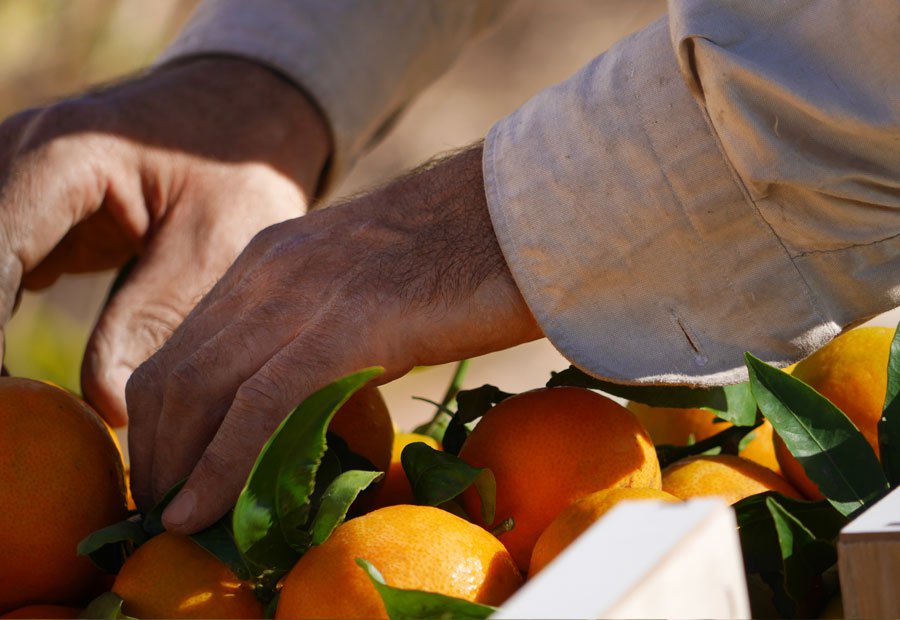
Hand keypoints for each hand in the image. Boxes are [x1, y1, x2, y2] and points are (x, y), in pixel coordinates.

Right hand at [0, 57, 329, 424]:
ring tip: (18, 407)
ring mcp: (11, 178)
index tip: (7, 405)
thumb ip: (155, 321)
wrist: (246, 117)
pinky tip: (15, 383)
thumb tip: (107, 410)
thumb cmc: (241, 174)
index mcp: (62, 157)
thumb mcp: (214, 246)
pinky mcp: (21, 211)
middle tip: (16, 416)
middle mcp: (16, 155)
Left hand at [126, 144, 541, 531]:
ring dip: (174, 467)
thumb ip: (325, 326)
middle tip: (159, 507)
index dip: (162, 417)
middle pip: (173, 372)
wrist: (517, 212)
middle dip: (154, 450)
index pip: (184, 346)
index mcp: (271, 260)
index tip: (169, 467)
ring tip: (173, 521)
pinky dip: (220, 466)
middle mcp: (268, 271)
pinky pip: (258, 406)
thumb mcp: (365, 285)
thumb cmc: (462, 254)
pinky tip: (204, 510)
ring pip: (198, 391)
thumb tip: (311, 396)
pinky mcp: (344, 325)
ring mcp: (301, 294)